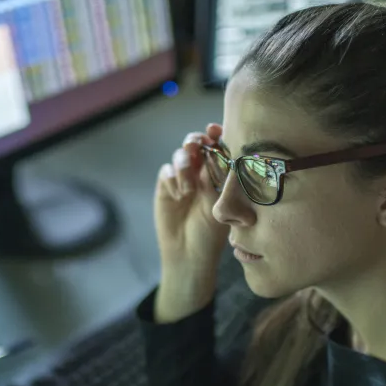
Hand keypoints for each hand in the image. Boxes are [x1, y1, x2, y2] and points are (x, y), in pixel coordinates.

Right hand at [153, 124, 230, 320]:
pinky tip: (179, 195)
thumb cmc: (212, 235)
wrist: (188, 255)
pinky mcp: (166, 187)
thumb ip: (217, 180)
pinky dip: (172, 178)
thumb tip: (216, 155)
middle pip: (196, 144)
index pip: (218, 146)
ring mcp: (182, 179)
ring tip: (189, 187)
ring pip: (180, 155)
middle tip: (196, 145)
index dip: (215, 135)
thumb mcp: (219, 206)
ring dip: (184, 164)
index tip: (215, 131)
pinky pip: (166, 171)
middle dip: (195, 141)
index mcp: (219, 174)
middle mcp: (200, 172)